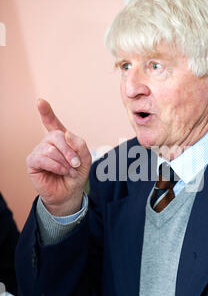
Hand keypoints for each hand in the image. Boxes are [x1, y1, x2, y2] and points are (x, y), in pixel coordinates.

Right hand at [26, 99, 91, 215]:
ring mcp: (39, 151)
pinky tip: (61, 172)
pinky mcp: (32, 162)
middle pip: (56, 136)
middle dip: (69, 150)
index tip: (40, 102)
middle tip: (76, 164)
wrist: (70, 193)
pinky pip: (43, 158)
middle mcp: (48, 143)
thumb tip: (67, 134)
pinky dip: (56, 166)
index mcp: (61, 139)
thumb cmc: (76, 175)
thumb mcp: (85, 160)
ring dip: (64, 162)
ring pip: (51, 149)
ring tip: (69, 171)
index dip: (46, 112)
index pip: (51, 122)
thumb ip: (81, 146)